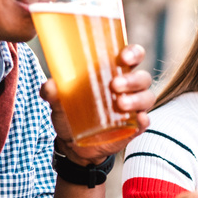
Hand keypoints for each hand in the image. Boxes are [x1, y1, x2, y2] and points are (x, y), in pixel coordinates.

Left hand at [41, 44, 155, 164]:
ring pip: (147, 98)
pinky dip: (143, 120)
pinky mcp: (133, 128)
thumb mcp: (59, 101)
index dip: (133, 53)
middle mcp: (128, 88)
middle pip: (142, 77)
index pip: (132, 57)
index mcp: (114, 72)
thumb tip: (50, 85)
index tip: (123, 57)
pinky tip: (138, 119)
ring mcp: (133, 108)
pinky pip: (145, 122)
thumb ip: (53, 92)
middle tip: (115, 85)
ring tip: (121, 103)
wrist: (73, 144)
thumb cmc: (71, 112)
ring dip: (137, 99)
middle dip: (132, 79)